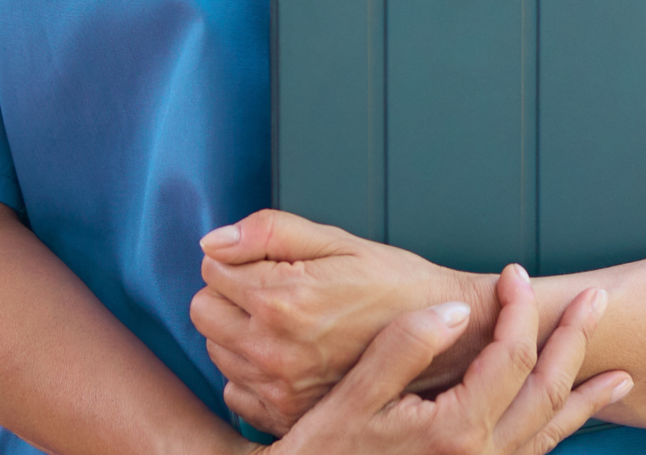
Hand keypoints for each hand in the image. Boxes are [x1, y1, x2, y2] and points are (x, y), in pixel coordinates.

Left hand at [192, 210, 479, 434]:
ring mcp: (280, 389)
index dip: (237, 254)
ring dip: (239, 330)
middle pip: (204, 309)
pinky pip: (234, 387)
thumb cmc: (394, 284)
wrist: (441, 339)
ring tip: (288, 319)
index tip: (268, 258)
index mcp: (285, 299)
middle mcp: (276, 350)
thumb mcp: (337, 239)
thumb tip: (214, 239)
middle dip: (231, 291)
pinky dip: (251, 369)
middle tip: (275, 285)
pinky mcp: (286, 414)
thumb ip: (268, 231)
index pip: (212, 267)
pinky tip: (286, 353)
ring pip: (216, 349)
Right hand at [262, 262, 630, 453]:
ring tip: (619, 376)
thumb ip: (406, 346)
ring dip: (583, 398)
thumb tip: (453, 309)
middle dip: (574, 342)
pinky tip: (568, 420)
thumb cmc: (324, 452)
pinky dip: (559, 433)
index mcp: (455, 430)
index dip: (518, 309)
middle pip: (545, 392)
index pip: (510, 357)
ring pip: (549, 433)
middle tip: (597, 302)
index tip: (513, 273)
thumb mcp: (356, 392)